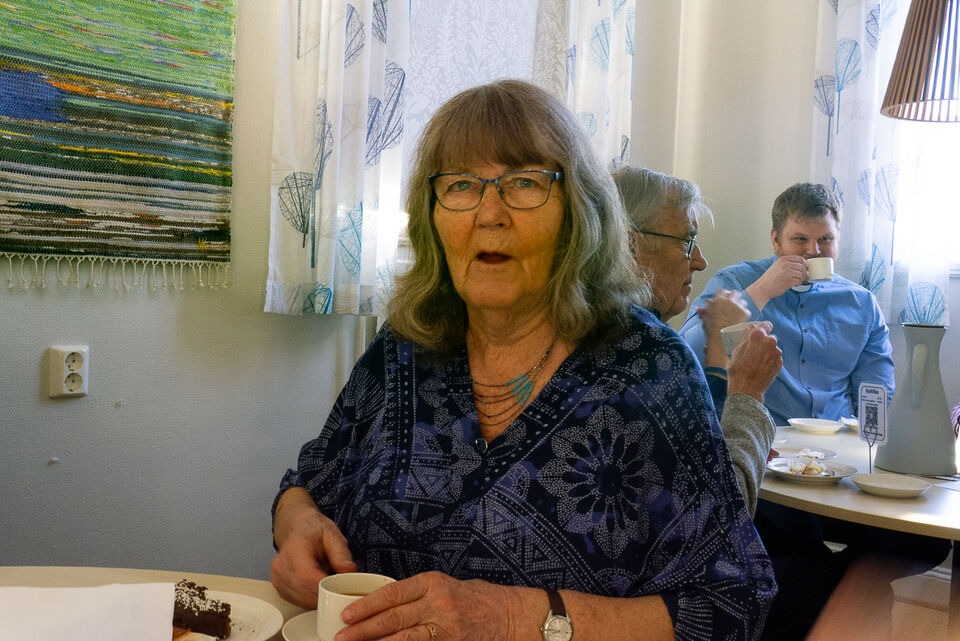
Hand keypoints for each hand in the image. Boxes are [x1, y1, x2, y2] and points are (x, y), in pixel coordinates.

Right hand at [271, 489, 356, 607]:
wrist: (300, 529)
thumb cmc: (315, 532)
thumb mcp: (333, 535)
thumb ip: (341, 553)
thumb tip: (348, 570)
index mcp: (294, 548)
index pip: (305, 576)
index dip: (323, 587)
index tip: (340, 588)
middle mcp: (281, 565)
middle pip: (303, 592)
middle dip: (325, 595)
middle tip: (340, 589)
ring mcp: (278, 578)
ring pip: (301, 600)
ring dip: (319, 599)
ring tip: (330, 586)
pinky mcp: (279, 588)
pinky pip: (297, 602)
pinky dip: (312, 600)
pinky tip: (320, 589)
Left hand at [336, 571, 524, 640]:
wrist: (513, 615)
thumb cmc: (481, 599)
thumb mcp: (449, 585)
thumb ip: (422, 594)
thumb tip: (391, 604)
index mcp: (433, 582)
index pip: (392, 593)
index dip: (367, 605)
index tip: (348, 614)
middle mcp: (437, 603)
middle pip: (392, 618)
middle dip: (363, 630)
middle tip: (341, 637)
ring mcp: (445, 626)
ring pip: (402, 638)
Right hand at [699, 290, 749, 365]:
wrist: (721, 339)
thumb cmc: (712, 330)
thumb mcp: (706, 318)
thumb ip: (706, 309)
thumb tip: (706, 304)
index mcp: (717, 300)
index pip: (722, 291)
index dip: (724, 294)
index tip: (725, 298)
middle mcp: (728, 301)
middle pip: (734, 293)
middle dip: (734, 297)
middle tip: (734, 302)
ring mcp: (737, 306)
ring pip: (742, 300)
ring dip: (740, 304)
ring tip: (737, 311)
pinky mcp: (744, 312)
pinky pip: (746, 310)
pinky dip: (744, 313)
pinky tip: (740, 318)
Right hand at [726, 321, 781, 401]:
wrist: (747, 388)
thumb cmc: (738, 370)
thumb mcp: (736, 351)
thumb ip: (746, 337)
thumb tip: (752, 328)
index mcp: (758, 336)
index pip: (766, 324)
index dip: (762, 327)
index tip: (760, 331)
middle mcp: (770, 342)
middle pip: (769, 337)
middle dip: (762, 342)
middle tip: (753, 351)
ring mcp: (776, 353)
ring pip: (772, 348)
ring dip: (766, 352)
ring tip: (756, 362)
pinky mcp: (779, 363)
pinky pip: (774, 357)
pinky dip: (769, 360)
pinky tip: (760, 367)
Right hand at [745, 256, 805, 309]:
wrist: (762, 288)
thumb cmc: (770, 278)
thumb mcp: (777, 266)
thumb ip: (787, 263)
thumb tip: (802, 264)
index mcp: (783, 259)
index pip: (800, 259)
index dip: (804, 265)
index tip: (803, 269)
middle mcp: (785, 264)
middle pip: (802, 267)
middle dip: (804, 273)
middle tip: (801, 277)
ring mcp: (787, 272)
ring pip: (802, 274)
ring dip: (801, 279)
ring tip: (796, 281)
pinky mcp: (788, 281)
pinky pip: (799, 281)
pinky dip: (798, 284)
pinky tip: (794, 284)